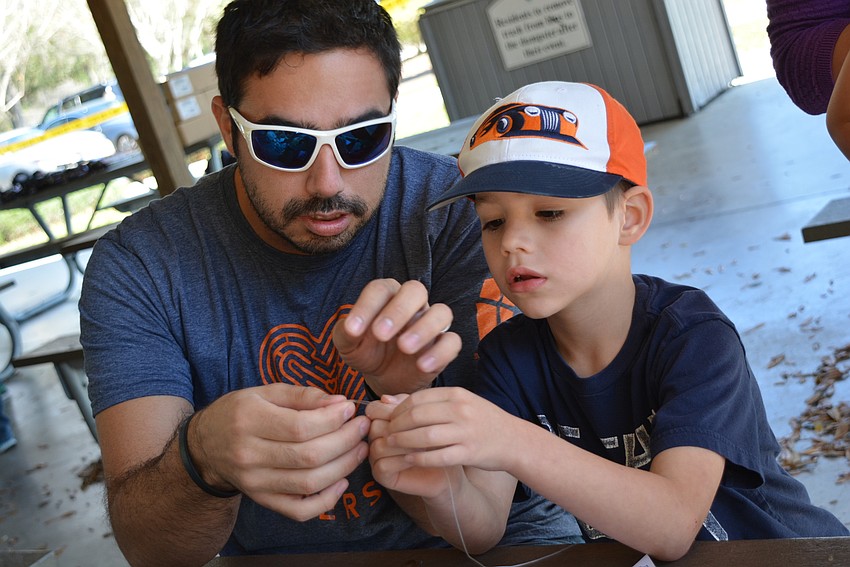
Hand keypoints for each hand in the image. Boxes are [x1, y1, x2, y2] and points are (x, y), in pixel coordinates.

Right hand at [188, 383, 369, 520]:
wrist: (206, 446)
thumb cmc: (241, 412)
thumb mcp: (265, 392)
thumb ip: (303, 395)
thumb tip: (339, 403)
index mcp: (249, 420)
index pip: (300, 427)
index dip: (332, 420)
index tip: (350, 410)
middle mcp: (249, 455)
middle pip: (309, 456)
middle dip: (345, 441)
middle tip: (362, 428)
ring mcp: (255, 483)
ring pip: (309, 483)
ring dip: (344, 467)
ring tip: (360, 449)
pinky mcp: (262, 501)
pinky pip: (299, 510)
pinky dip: (326, 500)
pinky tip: (342, 481)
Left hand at [333, 279, 461, 394]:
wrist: (383, 378)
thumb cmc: (366, 352)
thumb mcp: (348, 344)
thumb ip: (346, 332)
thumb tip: (351, 329)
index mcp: (387, 296)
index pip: (381, 289)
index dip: (367, 306)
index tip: (353, 330)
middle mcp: (413, 304)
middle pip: (416, 290)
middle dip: (399, 310)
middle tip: (380, 334)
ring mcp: (431, 323)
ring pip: (441, 312)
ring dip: (423, 328)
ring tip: (404, 348)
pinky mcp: (444, 346)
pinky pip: (453, 341)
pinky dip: (440, 352)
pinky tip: (422, 366)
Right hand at [366, 394, 455, 498]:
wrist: (448, 469)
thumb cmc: (437, 440)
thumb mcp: (424, 417)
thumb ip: (408, 406)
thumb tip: (385, 398)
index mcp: (382, 420)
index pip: (373, 410)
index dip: (387, 409)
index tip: (410, 412)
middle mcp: (375, 438)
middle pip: (374, 427)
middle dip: (398, 428)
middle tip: (420, 430)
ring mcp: (376, 457)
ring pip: (378, 446)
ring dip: (402, 445)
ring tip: (422, 445)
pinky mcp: (381, 475)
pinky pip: (383, 465)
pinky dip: (400, 460)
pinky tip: (416, 458)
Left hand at [376, 387, 516, 471]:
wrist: (514, 440)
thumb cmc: (481, 421)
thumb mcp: (460, 402)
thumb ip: (430, 401)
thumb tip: (389, 400)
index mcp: (457, 395)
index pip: (418, 398)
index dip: (398, 409)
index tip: (389, 418)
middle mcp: (461, 410)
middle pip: (417, 415)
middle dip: (396, 425)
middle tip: (385, 433)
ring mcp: (466, 432)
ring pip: (425, 436)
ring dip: (403, 441)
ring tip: (391, 445)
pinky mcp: (469, 453)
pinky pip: (438, 456)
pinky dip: (420, 458)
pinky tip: (408, 460)